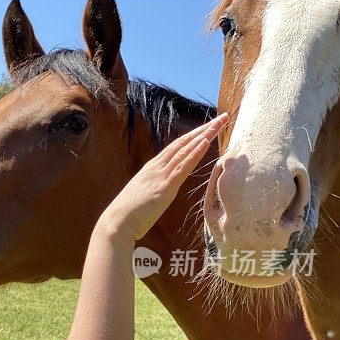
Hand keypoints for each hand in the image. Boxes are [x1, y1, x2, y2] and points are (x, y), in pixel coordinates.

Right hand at [100, 113, 228, 240]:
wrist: (117, 222)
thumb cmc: (128, 214)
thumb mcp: (143, 195)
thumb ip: (153, 188)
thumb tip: (159, 190)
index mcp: (152, 169)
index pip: (176, 147)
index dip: (193, 136)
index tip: (208, 128)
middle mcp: (156, 167)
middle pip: (183, 143)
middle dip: (203, 129)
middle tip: (222, 118)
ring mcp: (160, 175)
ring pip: (185, 150)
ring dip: (204, 135)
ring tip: (220, 123)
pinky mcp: (164, 187)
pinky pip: (182, 167)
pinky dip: (194, 153)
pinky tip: (206, 142)